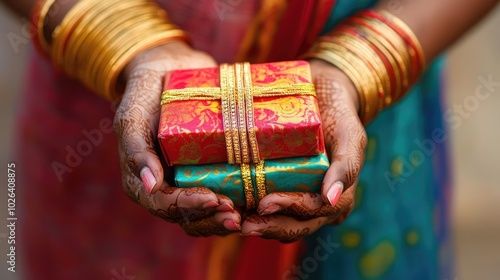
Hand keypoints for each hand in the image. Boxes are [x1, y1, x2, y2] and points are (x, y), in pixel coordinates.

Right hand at [113, 41, 240, 235]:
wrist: (169, 71)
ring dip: (227, 217)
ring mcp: (193, 181)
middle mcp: (170, 188)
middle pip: (191, 217)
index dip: (189, 207)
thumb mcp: (133, 117)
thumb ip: (136, 150)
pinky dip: (242, 201)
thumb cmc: (145, 95)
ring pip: (210, 212)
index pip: (166, 205)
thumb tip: (150, 186)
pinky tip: (261, 201)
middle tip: (236, 216)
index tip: (212, 199)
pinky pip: (227, 193)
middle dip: (213, 219)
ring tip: (248, 214)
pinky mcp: (213, 171)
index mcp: (146, 183)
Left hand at [241, 59, 366, 241]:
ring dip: (254, 224)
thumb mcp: (350, 133)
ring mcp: (295, 201)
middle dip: (267, 226)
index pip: (313, 211)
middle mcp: (316, 207)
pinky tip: (226, 207)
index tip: (265, 204)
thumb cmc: (338, 113)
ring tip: (229, 219)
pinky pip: (261, 208)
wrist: (321, 95)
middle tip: (242, 223)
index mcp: (337, 199)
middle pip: (292, 226)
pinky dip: (245, 211)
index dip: (290, 209)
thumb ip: (348, 164)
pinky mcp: (276, 191)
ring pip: (276, 223)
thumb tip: (332, 198)